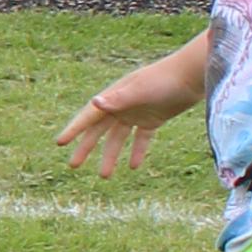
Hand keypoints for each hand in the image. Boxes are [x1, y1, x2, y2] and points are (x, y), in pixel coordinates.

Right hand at [55, 74, 176, 178]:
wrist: (191, 75)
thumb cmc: (164, 79)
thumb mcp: (140, 90)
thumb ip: (118, 99)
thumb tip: (94, 103)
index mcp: (114, 97)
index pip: (89, 117)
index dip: (74, 130)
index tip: (60, 143)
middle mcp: (121, 106)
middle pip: (99, 130)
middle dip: (86, 147)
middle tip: (73, 165)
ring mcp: (137, 113)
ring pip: (118, 138)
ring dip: (110, 155)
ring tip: (104, 176)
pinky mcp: (153, 119)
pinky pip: (141, 139)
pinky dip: (136, 151)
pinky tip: (133, 166)